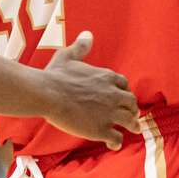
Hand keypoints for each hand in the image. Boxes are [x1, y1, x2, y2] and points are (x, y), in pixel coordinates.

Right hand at [43, 32, 140, 148]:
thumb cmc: (54, 75)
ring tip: (131, 129)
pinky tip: (112, 142)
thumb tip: (88, 34)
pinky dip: (116, 141)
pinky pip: (117, 138)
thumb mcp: (68, 56)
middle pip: (132, 103)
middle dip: (131, 109)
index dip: (123, 92)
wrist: (46, 94)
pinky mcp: (101, 129)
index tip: (120, 96)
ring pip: (130, 121)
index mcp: (107, 77)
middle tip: (129, 114)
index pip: (124, 85)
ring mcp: (109, 113)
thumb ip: (80, 47)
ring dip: (131, 125)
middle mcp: (113, 95)